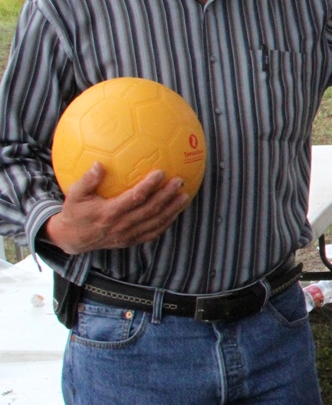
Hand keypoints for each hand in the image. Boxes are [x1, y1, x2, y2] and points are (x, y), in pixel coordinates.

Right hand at [42, 163, 188, 253]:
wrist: (72, 239)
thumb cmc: (74, 212)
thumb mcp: (74, 195)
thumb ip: (87, 180)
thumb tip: (98, 164)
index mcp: (109, 213)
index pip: (134, 198)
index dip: (149, 186)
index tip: (161, 172)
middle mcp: (121, 225)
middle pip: (150, 210)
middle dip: (167, 195)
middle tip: (180, 181)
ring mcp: (128, 235)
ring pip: (155, 222)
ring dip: (172, 209)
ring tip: (185, 196)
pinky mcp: (131, 241)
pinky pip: (153, 233)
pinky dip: (166, 223)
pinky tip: (176, 212)